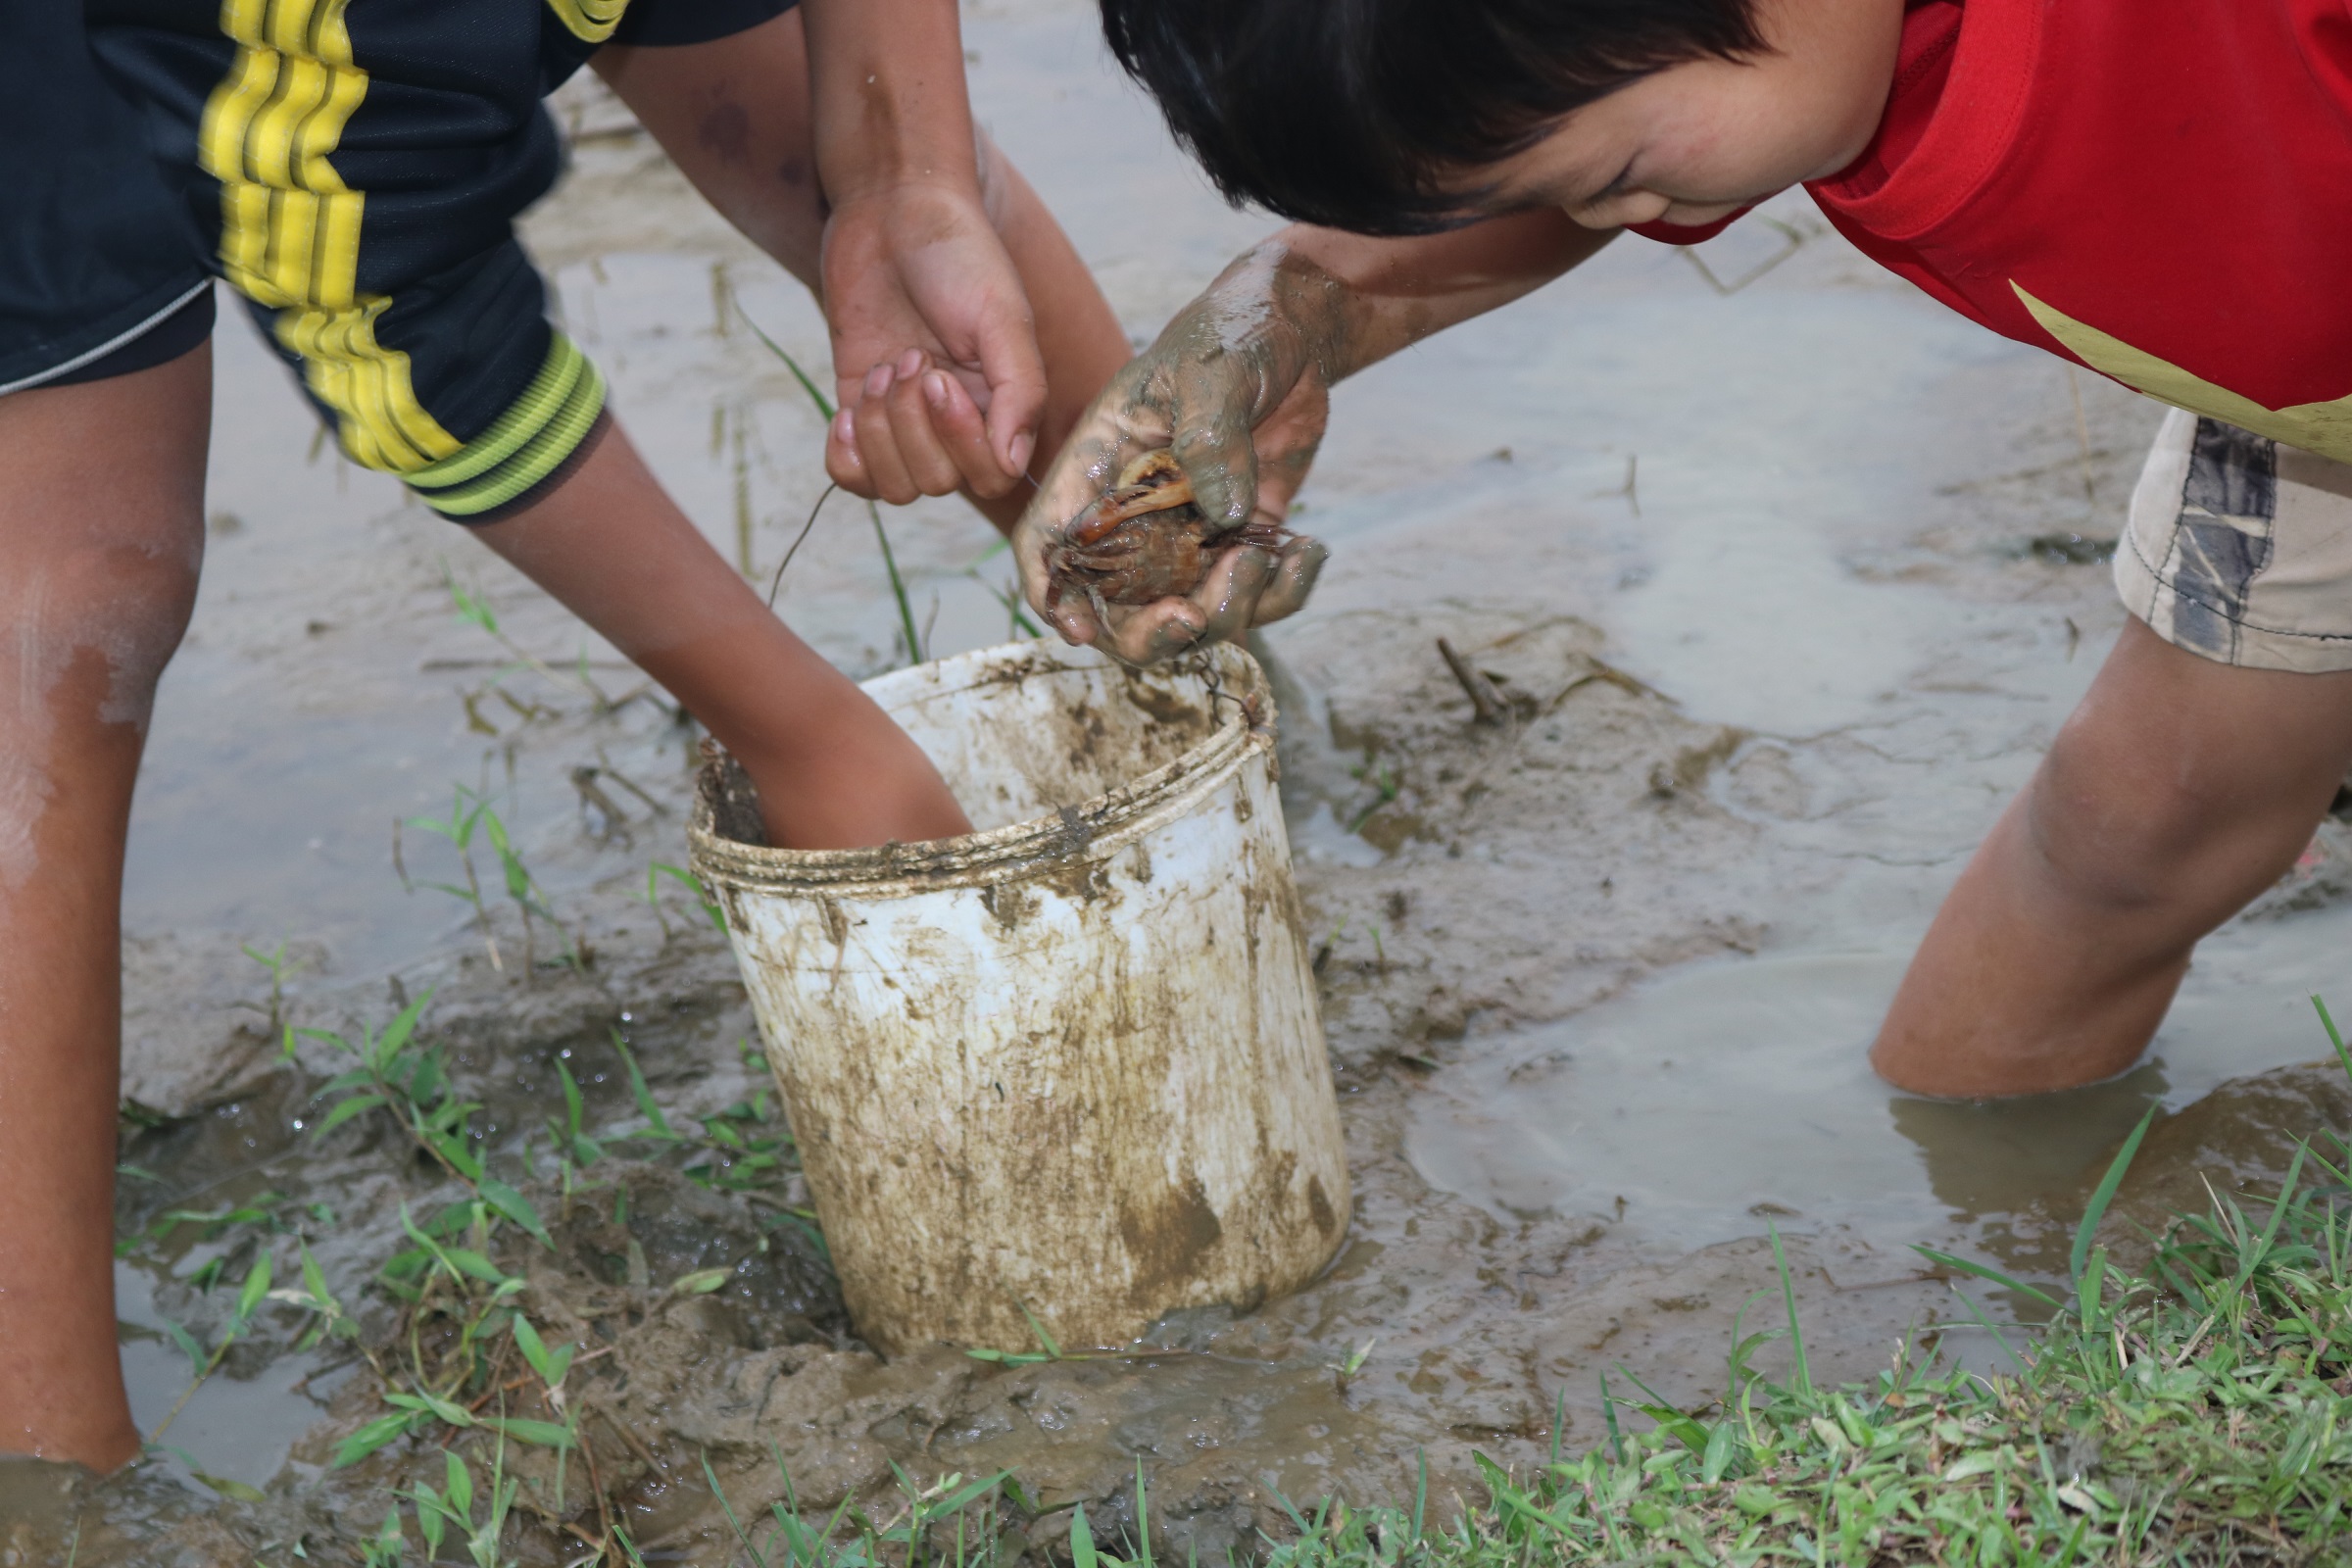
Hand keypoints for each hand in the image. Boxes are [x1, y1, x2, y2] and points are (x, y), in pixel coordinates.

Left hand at [820, 181, 1042, 503]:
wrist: (891, 209)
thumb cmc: (958, 255)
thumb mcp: (1002, 316)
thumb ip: (1020, 391)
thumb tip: (1011, 461)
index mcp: (1003, 406)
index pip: (991, 478)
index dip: (962, 444)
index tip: (942, 377)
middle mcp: (957, 424)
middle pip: (938, 483)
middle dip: (913, 426)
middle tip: (910, 357)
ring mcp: (905, 422)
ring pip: (895, 487)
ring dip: (881, 432)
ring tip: (883, 368)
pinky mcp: (857, 410)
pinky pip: (850, 476)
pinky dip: (847, 455)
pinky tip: (848, 410)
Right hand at [1016, 245, 1334, 663]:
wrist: (1294, 334)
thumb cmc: (1233, 334)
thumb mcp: (1211, 369)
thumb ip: (1210, 437)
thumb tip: (1225, 516)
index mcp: (1100, 467)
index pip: (1050, 539)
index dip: (1052, 592)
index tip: (1081, 630)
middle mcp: (1135, 513)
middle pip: (1117, 605)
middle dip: (1149, 632)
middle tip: (1193, 616)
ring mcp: (1189, 535)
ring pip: (1190, 612)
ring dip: (1229, 608)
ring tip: (1268, 557)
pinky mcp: (1241, 543)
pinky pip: (1255, 597)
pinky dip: (1284, 593)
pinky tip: (1309, 551)